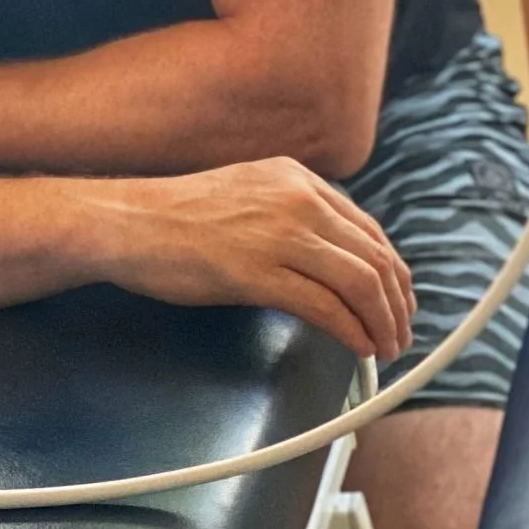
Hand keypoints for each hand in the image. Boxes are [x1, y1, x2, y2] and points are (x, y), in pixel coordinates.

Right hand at [98, 159, 415, 364]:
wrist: (127, 222)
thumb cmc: (177, 216)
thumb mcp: (249, 193)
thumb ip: (292, 213)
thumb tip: (331, 256)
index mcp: (297, 179)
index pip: (370, 230)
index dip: (394, 274)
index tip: (399, 302)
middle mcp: (297, 200)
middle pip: (375, 258)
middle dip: (397, 305)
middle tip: (401, 335)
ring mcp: (279, 234)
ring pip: (361, 283)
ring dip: (382, 324)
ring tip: (385, 349)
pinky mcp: (257, 272)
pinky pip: (326, 307)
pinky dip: (352, 332)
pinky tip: (357, 348)